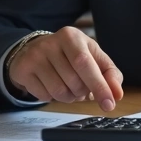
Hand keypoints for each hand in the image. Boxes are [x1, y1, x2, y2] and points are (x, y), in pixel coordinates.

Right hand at [7, 27, 123, 110]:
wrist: (35, 49)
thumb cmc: (69, 55)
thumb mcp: (92, 56)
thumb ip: (109, 73)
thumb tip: (116, 94)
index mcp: (71, 36)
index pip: (86, 63)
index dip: (99, 85)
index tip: (109, 103)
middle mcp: (51, 43)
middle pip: (74, 81)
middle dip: (83, 92)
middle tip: (81, 86)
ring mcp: (35, 57)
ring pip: (60, 92)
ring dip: (69, 96)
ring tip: (67, 85)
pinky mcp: (24, 70)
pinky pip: (45, 96)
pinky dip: (53, 97)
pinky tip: (51, 84)